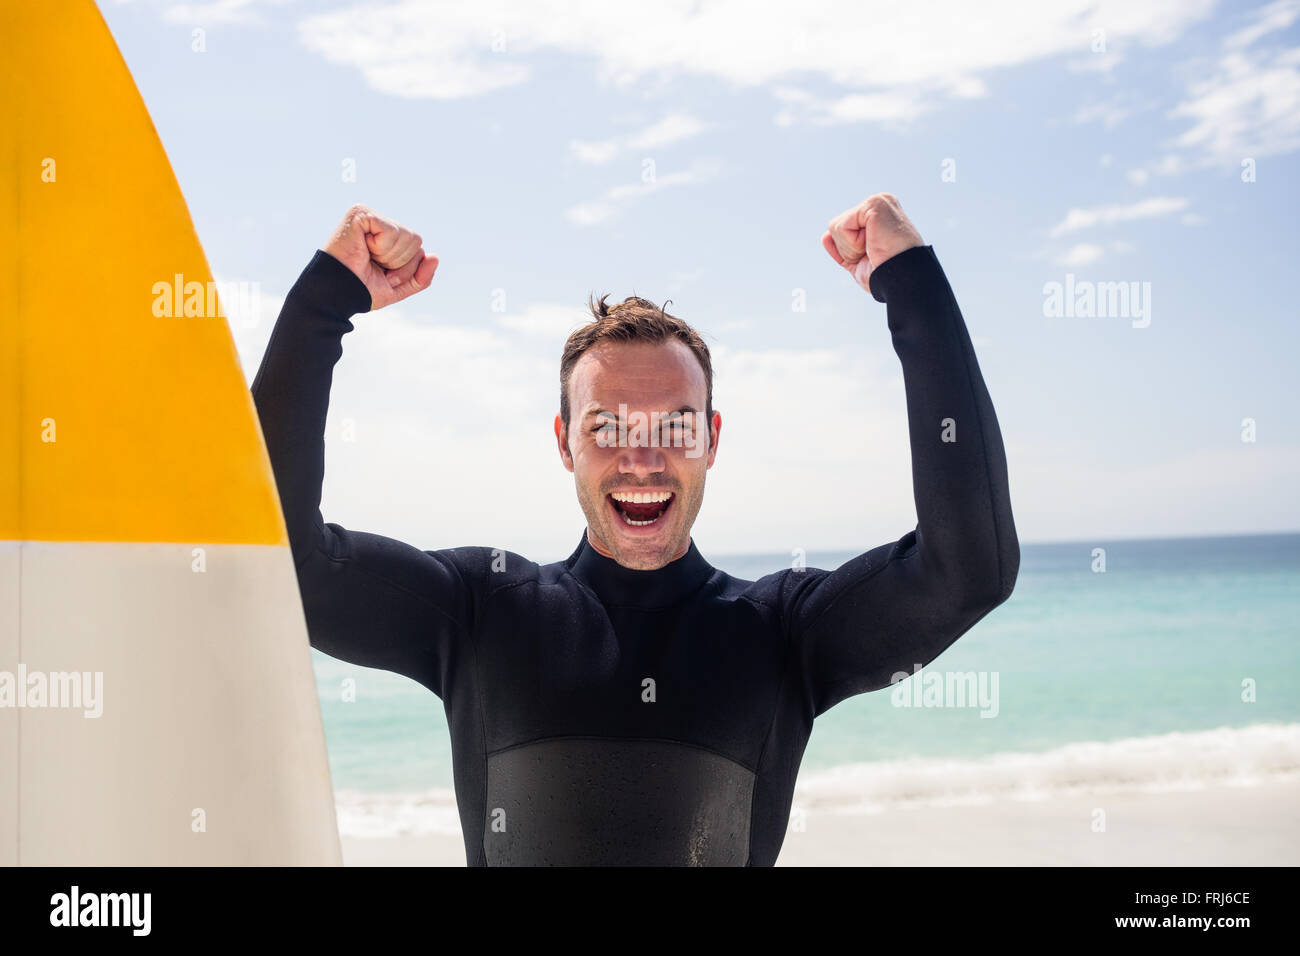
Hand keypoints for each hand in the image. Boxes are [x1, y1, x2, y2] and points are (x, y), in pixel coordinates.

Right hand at [323, 204, 438, 310]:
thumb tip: (435, 257)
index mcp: (388, 237)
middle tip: (373, 265)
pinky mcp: (361, 213)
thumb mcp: (399, 287)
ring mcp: (370, 215)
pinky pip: (391, 232)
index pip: (418, 248)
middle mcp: (380, 222)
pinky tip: (363, 247)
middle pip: (416, 241)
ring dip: (389, 256)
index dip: (405, 268)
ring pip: (407, 236)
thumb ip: (421, 277)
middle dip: (399, 263)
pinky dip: (381, 248)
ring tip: (367, 257)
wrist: (337, 294)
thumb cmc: (362, 290)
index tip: (381, 272)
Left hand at [821, 193, 923, 293]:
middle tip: (873, 253)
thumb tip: (825, 236)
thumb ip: (844, 247)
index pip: (843, 230)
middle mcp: (878, 204)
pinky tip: (873, 243)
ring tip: (874, 248)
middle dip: (849, 249)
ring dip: (851, 247)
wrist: (903, 280)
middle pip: (836, 228)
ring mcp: (877, 202)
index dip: (850, 251)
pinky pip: (841, 227)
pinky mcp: (874, 204)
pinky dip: (852, 243)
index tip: (873, 256)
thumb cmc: (886, 275)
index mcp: (877, 217)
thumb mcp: (859, 261)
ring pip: (836, 227)